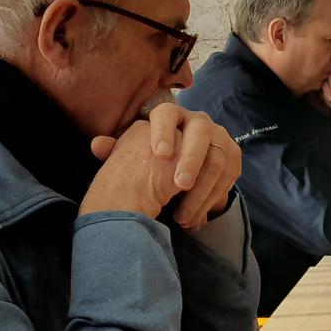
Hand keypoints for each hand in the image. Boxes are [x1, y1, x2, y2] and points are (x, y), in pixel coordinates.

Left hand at [81, 104, 240, 230]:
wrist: (181, 168)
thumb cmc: (152, 159)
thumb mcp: (134, 153)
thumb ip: (116, 150)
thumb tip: (97, 145)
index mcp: (170, 114)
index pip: (166, 113)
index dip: (163, 131)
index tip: (159, 155)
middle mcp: (198, 121)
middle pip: (199, 133)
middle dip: (191, 159)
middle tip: (180, 185)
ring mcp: (219, 137)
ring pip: (217, 158)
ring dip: (203, 189)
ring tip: (184, 215)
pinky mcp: (233, 155)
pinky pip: (229, 175)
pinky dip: (213, 197)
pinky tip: (197, 217)